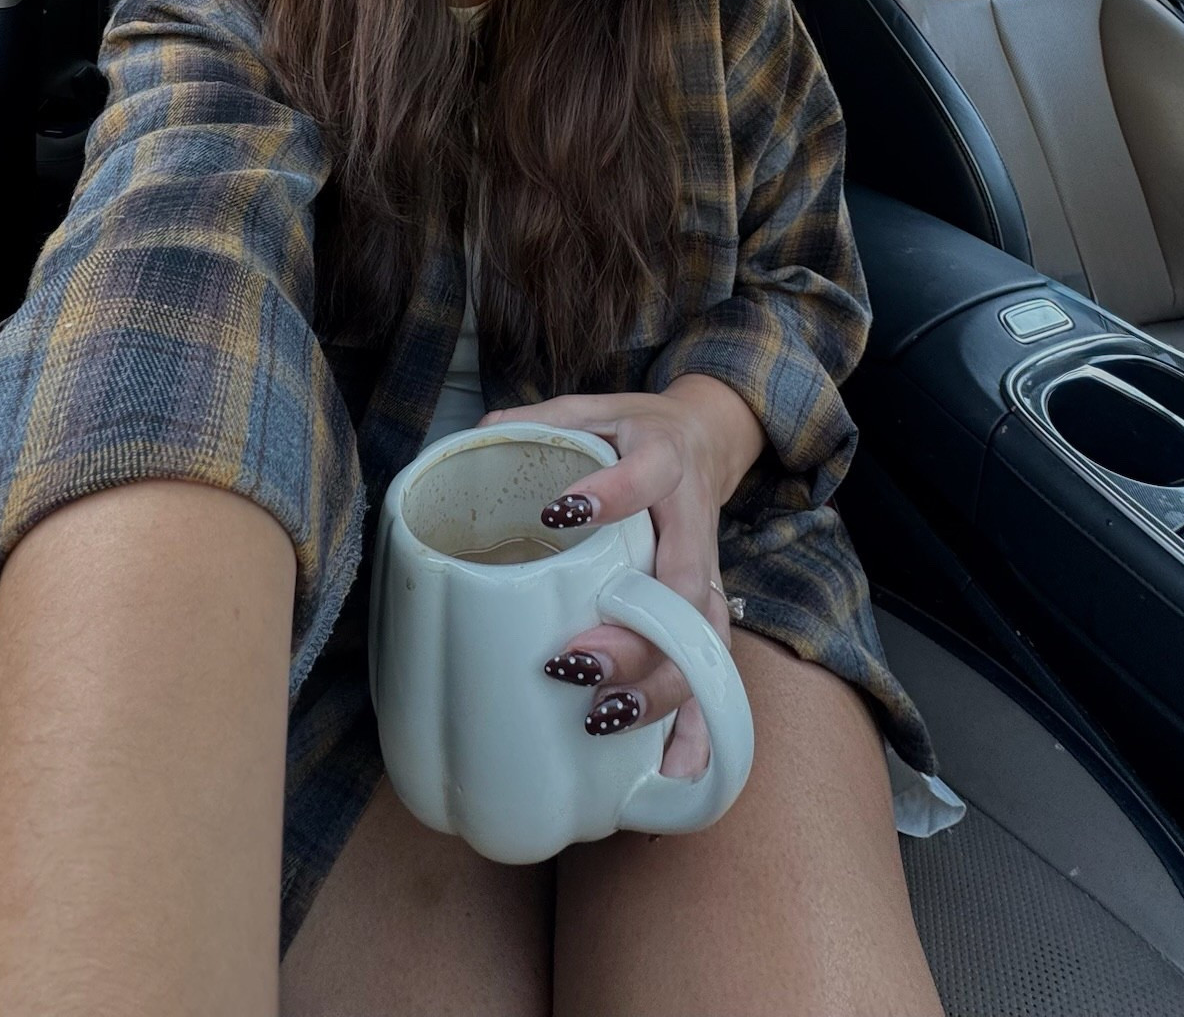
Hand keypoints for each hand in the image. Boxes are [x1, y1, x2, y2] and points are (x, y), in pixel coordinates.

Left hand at [479, 377, 763, 777]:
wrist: (702, 440)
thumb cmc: (632, 433)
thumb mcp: (587, 410)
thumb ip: (533, 423)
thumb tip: (470, 442)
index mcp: (663, 461)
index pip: (647, 474)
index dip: (612, 495)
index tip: (557, 513)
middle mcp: (693, 524)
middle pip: (682, 587)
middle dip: (634, 634)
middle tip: (572, 660)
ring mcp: (705, 576)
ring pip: (701, 643)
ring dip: (658, 687)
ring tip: (601, 716)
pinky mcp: (705, 616)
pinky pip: (713, 679)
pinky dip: (700, 730)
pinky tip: (672, 773)